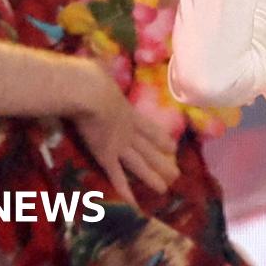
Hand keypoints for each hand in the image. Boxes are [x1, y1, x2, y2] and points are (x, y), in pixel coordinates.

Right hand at [72, 68, 179, 204]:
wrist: (89, 91)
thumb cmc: (91, 79)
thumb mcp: (99, 71)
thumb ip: (101, 71)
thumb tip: (96, 63)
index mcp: (127, 110)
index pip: (147, 127)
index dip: (160, 138)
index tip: (172, 146)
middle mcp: (128, 130)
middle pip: (149, 149)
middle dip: (162, 162)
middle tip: (176, 174)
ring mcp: (119, 144)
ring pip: (139, 165)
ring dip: (152, 177)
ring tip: (165, 189)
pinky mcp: (106, 155)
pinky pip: (117, 176)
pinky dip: (125, 190)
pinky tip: (134, 203)